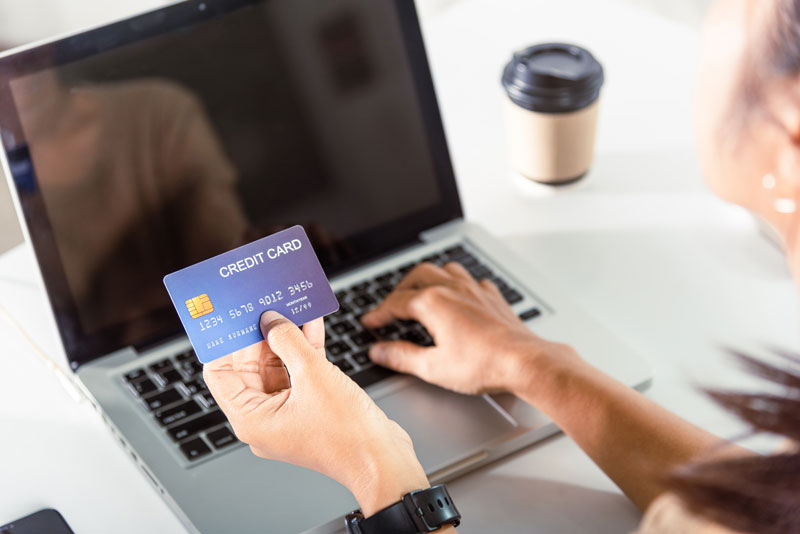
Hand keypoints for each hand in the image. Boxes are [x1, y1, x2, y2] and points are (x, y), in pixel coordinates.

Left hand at [203, 311, 428, 515]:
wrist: (383, 459)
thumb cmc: (348, 434)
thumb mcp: (313, 375)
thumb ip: (288, 341)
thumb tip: (270, 321)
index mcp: (251, 419)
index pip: (220, 374)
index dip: (225, 343)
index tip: (233, 317)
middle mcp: (265, 418)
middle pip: (250, 367)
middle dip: (259, 334)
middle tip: (265, 305)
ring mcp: (288, 413)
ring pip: (278, 367)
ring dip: (285, 337)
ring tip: (288, 307)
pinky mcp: (310, 407)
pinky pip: (299, 373)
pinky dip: (304, 350)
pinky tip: (311, 324)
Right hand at [362, 262, 579, 395]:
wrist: (525, 362)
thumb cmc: (483, 365)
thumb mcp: (433, 367)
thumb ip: (401, 356)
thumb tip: (379, 351)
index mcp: (433, 303)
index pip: (395, 303)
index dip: (378, 314)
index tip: (369, 323)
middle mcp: (452, 289)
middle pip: (417, 276)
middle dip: (399, 289)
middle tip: (390, 307)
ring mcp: (475, 289)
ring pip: (445, 269)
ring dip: (429, 278)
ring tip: (421, 292)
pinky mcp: (493, 297)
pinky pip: (471, 279)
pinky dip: (459, 284)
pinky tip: (460, 297)